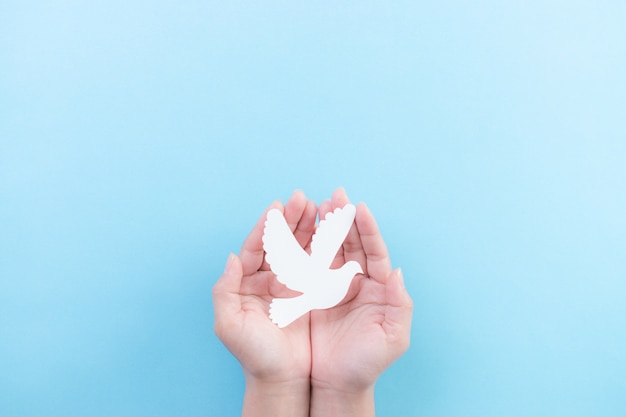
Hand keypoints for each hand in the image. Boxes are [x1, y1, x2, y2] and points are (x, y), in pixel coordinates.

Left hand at [212, 191, 316, 416]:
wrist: (281, 378)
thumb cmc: (253, 354)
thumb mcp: (229, 325)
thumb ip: (225, 290)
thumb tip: (231, 256)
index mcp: (247, 282)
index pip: (256, 247)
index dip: (266, 227)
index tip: (277, 208)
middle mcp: (268, 278)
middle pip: (280, 241)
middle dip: (290, 219)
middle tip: (302, 198)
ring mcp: (290, 284)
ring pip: (299, 248)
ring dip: (307, 226)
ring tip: (317, 206)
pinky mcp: (310, 292)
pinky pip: (316, 264)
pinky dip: (322, 246)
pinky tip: (329, 229)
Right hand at [310, 189, 412, 415]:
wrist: (336, 383)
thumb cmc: (367, 363)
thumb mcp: (393, 338)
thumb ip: (399, 304)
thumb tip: (397, 271)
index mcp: (378, 288)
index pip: (374, 252)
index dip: (368, 230)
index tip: (360, 208)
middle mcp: (357, 282)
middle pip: (352, 244)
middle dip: (344, 219)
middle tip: (336, 195)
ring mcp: (333, 286)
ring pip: (330, 249)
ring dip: (325, 226)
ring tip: (318, 204)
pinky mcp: (312, 293)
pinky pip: (309, 265)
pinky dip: (306, 246)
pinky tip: (302, 229)